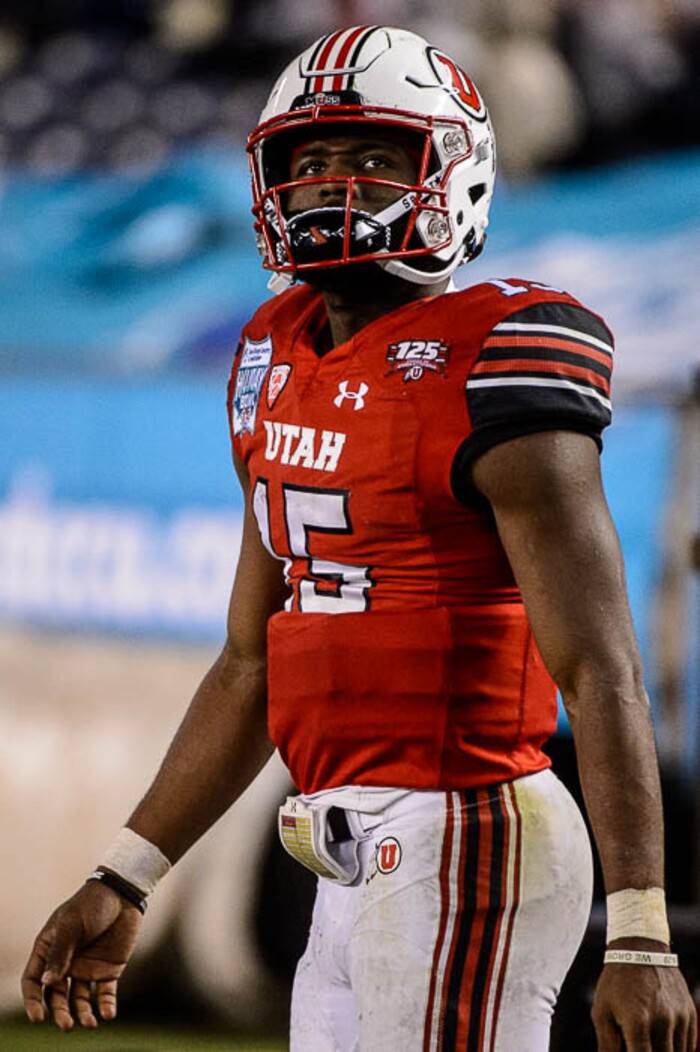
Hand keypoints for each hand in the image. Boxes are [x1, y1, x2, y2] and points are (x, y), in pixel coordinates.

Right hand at [21, 881, 142, 1029]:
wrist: (123, 893)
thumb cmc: (91, 904)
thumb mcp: (71, 925)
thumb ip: (60, 953)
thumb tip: (47, 983)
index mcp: (49, 950)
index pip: (34, 981)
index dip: (33, 1000)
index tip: (38, 1017)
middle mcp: (65, 963)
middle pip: (56, 996)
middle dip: (60, 1012)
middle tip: (67, 1025)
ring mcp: (87, 968)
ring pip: (80, 1000)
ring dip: (82, 1014)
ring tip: (90, 1024)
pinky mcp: (108, 970)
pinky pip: (105, 994)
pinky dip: (106, 1006)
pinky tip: (108, 1014)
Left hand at [592, 953, 696, 1050]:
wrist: (640, 949)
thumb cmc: (617, 982)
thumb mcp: (602, 1010)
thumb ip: (607, 1044)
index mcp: (638, 1021)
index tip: (631, 1051)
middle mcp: (663, 1020)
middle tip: (636, 1043)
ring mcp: (679, 1017)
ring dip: (663, 1051)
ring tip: (648, 1039)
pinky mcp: (689, 1013)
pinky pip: (689, 1045)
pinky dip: (676, 1048)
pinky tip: (661, 1039)